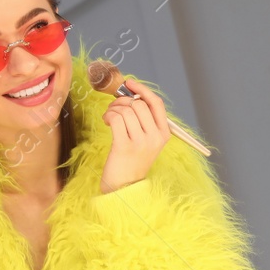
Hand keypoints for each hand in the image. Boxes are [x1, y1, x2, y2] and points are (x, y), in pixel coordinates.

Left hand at [100, 76, 169, 193]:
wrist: (125, 186)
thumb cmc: (132, 160)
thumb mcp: (146, 141)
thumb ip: (143, 120)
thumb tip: (130, 95)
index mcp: (163, 134)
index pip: (156, 103)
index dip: (142, 90)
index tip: (129, 83)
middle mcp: (155, 137)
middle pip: (139, 104)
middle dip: (122, 101)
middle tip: (114, 108)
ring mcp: (141, 142)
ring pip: (126, 110)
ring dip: (113, 109)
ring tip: (109, 117)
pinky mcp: (124, 146)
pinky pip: (116, 118)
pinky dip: (108, 116)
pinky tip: (106, 122)